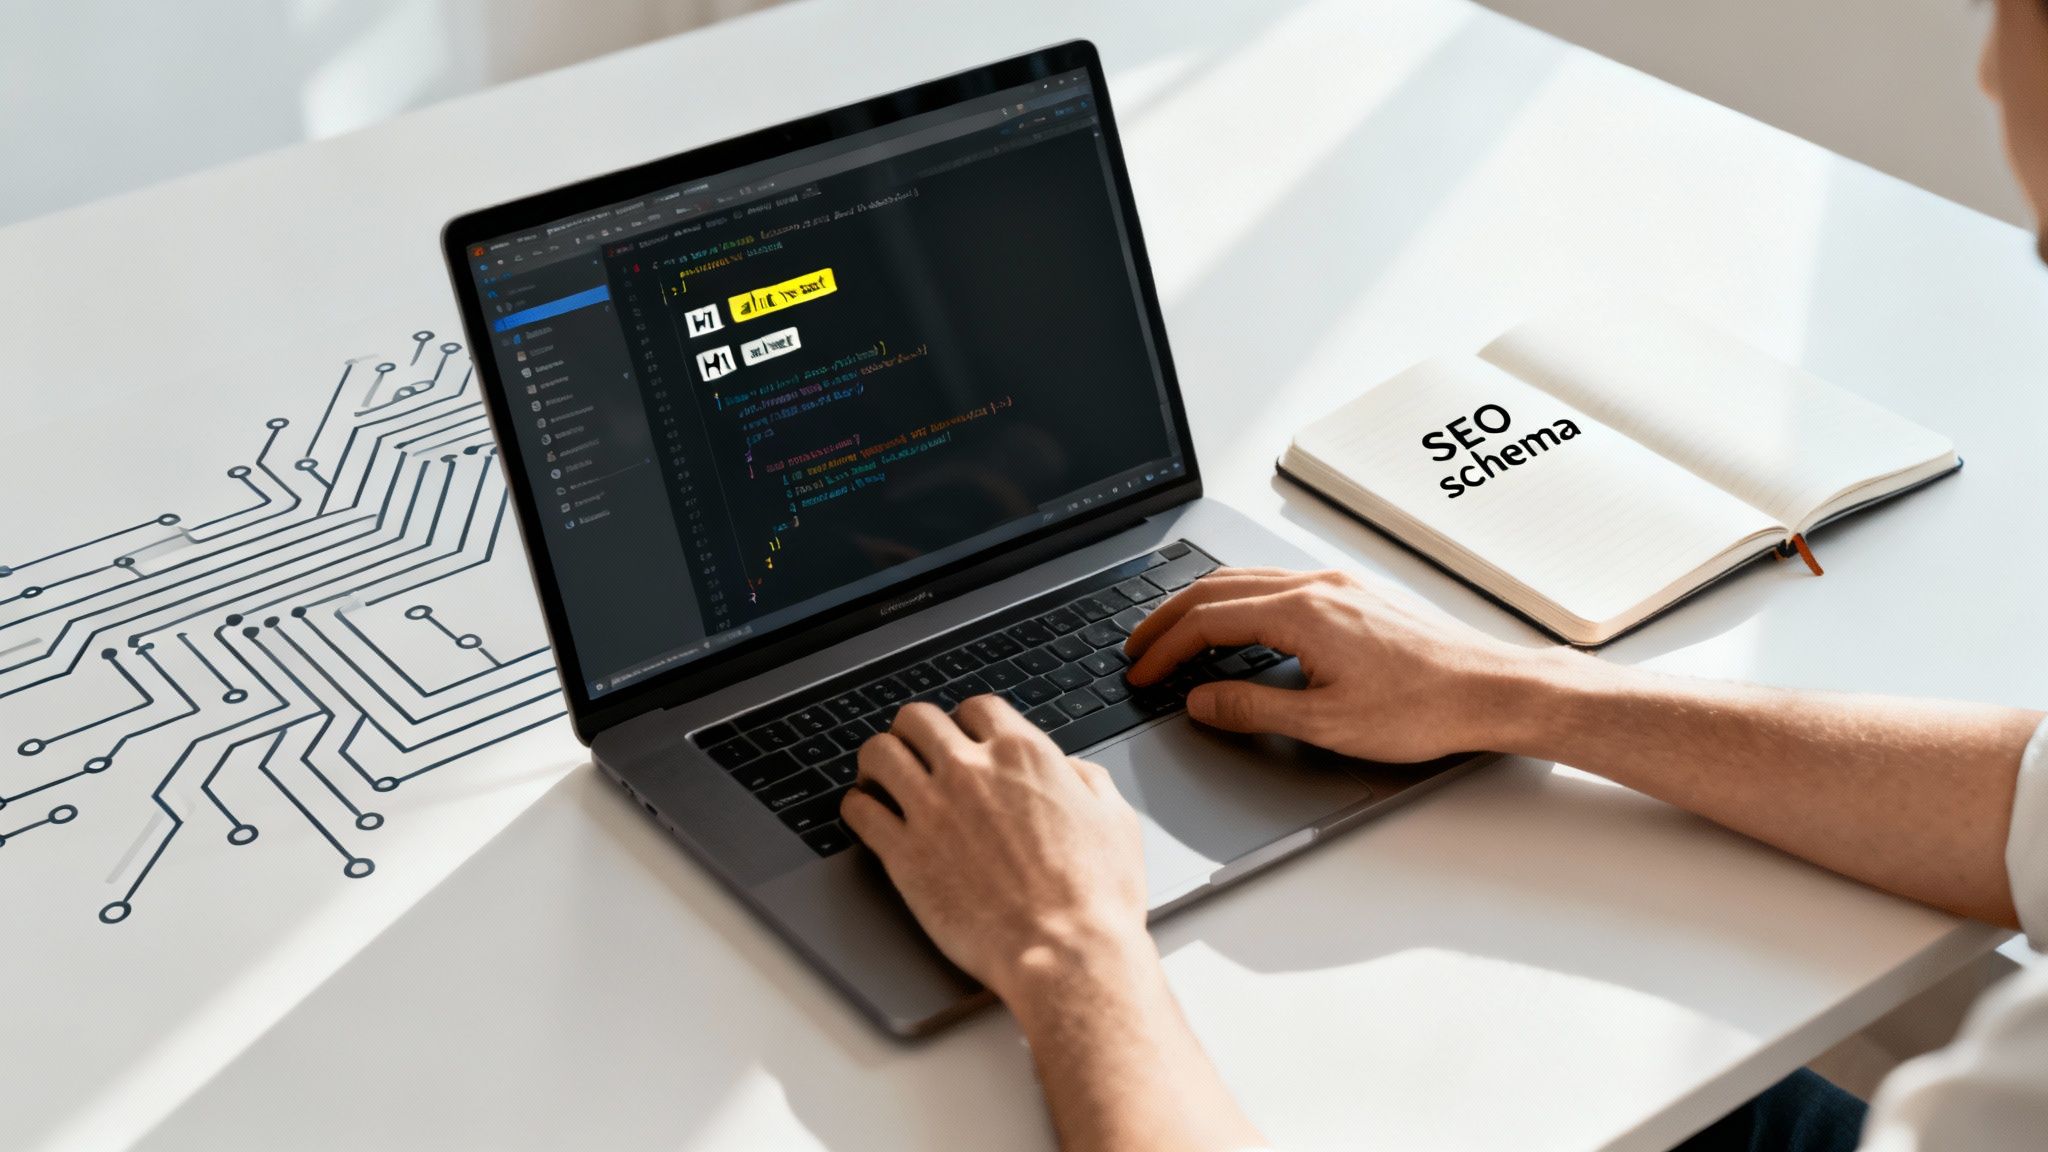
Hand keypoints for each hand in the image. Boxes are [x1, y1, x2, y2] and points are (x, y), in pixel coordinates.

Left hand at [837, 696, 1150, 1000]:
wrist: (1066, 954)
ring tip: (880, 777)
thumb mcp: (1115, 820)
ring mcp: (932, 809)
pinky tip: (868, 815)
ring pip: (879, 752)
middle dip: (915, 732)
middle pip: (918, 718)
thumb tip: (1070, 769)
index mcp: (1024, 756)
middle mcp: (971, 771)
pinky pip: (859, 810)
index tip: (965, 738)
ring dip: (878, 760)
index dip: (968, 722)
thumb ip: (1087, 781)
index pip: (978, 708)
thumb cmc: (1096, 898)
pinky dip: (858, 807)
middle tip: (916, 753)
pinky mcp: (904, 854)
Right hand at [1123, 567, 1545, 761]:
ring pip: (1248, 580)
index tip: (1141, 673)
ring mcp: (1339, 586)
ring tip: (1176, 634)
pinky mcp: (1357, 595)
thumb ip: (1252, 709)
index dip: (1165, 649)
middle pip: (1218, 589)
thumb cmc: (1424, 708)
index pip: (1208, 621)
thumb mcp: (1325, 723)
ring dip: (1203, 605)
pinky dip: (1240, 601)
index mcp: (1302, 612)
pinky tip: (1240, 625)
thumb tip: (1201, 701)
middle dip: (1169, 619)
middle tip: (1138, 648)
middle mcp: (1317, 586)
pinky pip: (1279, 584)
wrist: (1492, 690)